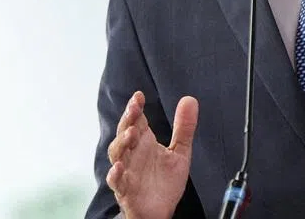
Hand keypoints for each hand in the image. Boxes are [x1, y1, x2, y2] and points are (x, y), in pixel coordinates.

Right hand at [106, 91, 198, 218]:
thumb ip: (183, 128)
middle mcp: (132, 154)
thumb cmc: (165, 183)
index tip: (139, 96)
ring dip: (122, 142)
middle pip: (124, 133)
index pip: (136, 120)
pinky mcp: (125, 190)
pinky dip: (115, 174)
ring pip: (116, 154)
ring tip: (132, 134)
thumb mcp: (180, 153)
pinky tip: (119, 167)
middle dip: (127, 120)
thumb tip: (190, 100)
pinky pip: (116, 181)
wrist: (161, 211)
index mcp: (143, 142)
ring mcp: (126, 171)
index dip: (135, 107)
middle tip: (134, 109)